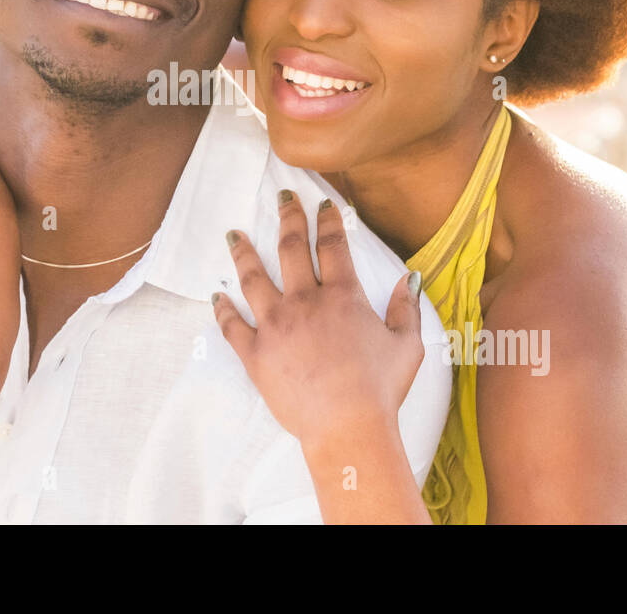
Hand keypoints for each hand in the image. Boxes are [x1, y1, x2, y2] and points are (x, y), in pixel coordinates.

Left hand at [212, 190, 424, 453]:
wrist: (347, 429)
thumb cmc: (380, 390)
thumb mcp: (407, 345)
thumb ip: (406, 308)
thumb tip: (409, 279)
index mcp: (343, 296)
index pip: (332, 245)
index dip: (327, 219)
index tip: (322, 203)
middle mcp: (305, 302)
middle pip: (291, 248)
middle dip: (287, 217)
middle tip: (282, 198)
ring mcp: (276, 325)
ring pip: (253, 278)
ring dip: (243, 252)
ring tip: (233, 234)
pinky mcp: (255, 353)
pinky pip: (232, 324)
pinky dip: (222, 308)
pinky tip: (216, 295)